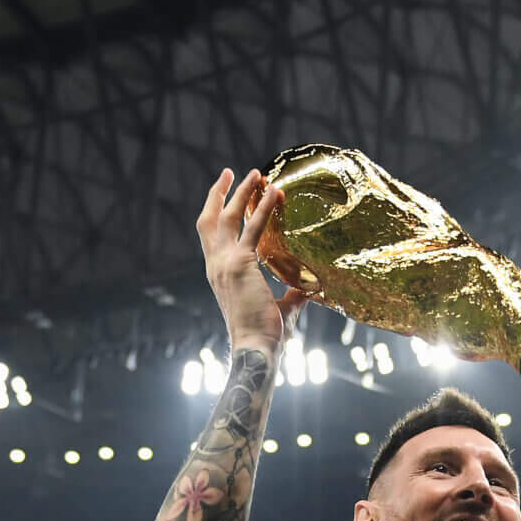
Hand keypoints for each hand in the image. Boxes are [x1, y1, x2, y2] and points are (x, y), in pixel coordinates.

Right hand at [197, 169, 306, 352]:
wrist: (256, 348)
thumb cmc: (266, 334)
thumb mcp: (281, 308)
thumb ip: (292, 293)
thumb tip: (310, 286)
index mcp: (218, 273)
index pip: (211, 235)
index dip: (216, 211)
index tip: (224, 193)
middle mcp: (215, 265)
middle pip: (210, 220)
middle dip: (220, 193)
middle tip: (232, 173)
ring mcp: (225, 263)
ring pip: (228, 217)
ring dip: (241, 192)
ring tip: (256, 174)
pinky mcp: (240, 264)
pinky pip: (254, 228)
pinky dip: (264, 208)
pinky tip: (276, 193)